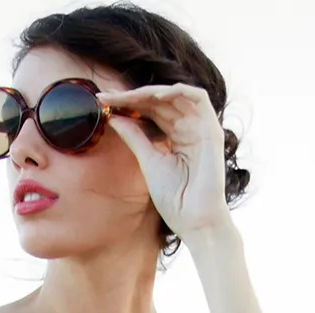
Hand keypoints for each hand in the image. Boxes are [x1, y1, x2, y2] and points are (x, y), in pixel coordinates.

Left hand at [98, 84, 233, 242]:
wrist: (193, 219)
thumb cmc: (175, 197)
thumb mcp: (148, 161)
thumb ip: (135, 137)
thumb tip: (114, 118)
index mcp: (175, 135)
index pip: (150, 110)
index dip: (128, 103)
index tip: (103, 102)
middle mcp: (189, 127)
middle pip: (160, 101)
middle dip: (132, 96)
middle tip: (107, 97)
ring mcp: (201, 127)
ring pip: (176, 95)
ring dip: (151, 91)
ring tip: (128, 96)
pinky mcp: (211, 129)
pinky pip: (199, 97)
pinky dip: (179, 90)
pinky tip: (156, 96)